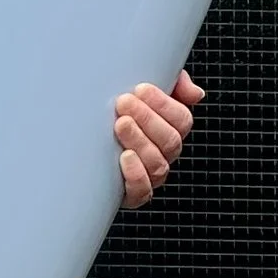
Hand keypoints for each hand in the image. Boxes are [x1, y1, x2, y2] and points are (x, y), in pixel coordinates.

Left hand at [114, 70, 201, 209]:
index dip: (164, 104)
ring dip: (139, 141)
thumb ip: (172, 83)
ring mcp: (149, 175)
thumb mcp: (142, 93)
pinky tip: (125, 157)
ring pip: (157, 163)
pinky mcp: (132, 194)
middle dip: (147, 119)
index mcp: (169, 130)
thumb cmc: (116, 114)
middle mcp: (163, 154)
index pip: (181, 119)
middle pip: (170, 140)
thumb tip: (195, 94)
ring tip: (120, 124)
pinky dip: (136, 175)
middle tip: (125, 102)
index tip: (141, 88)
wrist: (82, 149)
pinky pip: (142, 190)